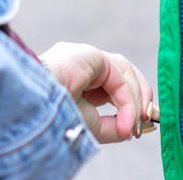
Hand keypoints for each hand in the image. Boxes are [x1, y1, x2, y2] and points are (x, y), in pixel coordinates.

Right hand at [38, 41, 158, 143]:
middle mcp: (82, 65)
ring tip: (135, 125)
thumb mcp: (90, 126)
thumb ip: (112, 126)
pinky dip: (128, 99)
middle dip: (140, 99)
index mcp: (78, 81)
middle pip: (123, 74)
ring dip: (136, 100)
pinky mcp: (90, 54)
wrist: (34, 108)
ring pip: (124, 72)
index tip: (140, 126)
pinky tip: (127, 120)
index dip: (131, 104)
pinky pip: (119, 75)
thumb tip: (133, 127)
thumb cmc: (54, 117)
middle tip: (148, 122)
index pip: (113, 86)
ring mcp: (85, 57)